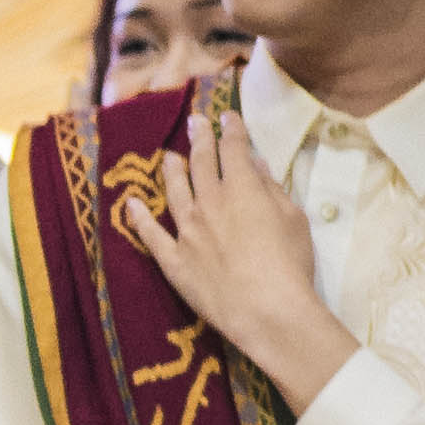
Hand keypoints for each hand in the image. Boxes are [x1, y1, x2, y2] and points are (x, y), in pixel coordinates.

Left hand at [117, 95, 342, 391]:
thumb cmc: (290, 264)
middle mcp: (209, 203)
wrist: (267, 309)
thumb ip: (272, 189)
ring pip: (174, 192)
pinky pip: (151, 235)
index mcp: (242, 188)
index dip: (231, 129)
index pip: (234, 149)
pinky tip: (130, 203)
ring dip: (171, 171)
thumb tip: (256, 164)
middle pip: (201, 164)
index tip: (226, 115)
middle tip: (195, 123)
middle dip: (199, 140)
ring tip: (169, 157)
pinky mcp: (173, 260)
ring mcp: (187, 231)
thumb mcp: (293, 219)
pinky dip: (138, 217)